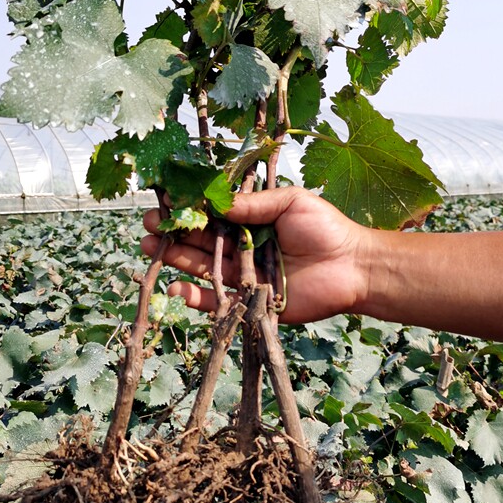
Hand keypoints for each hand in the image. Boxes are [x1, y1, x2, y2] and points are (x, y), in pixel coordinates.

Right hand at [140, 187, 369, 323]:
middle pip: (201, 241)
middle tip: (148, 226)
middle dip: (174, 234)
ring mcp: (245, 276)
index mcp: (252, 223)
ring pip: (203, 268)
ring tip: (149, 249)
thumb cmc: (325, 228)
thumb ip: (252, 204)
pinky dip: (196, 296)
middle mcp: (244, 248)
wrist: (353, 267)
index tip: (164, 201)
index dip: (189, 210)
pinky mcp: (251, 302)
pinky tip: (175, 287)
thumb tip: (214, 200)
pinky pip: (218, 301)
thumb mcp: (289, 202)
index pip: (213, 215)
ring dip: (176, 260)